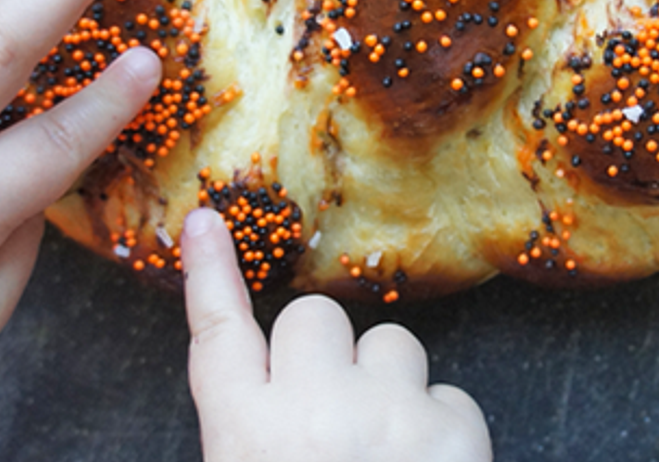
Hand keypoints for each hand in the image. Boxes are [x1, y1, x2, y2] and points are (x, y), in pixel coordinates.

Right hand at [182, 208, 492, 461]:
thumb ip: (259, 438)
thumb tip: (276, 390)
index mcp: (244, 438)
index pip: (218, 335)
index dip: (209, 273)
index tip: (205, 220)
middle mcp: (308, 412)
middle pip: (314, 321)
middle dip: (326, 355)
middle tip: (336, 416)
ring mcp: (385, 414)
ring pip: (391, 344)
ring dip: (390, 385)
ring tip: (388, 454)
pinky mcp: (453, 428)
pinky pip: (451, 393)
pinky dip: (445, 427)